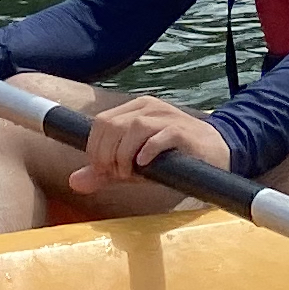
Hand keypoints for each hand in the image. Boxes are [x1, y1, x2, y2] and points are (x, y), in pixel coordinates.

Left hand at [69, 91, 230, 195]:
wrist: (214, 153)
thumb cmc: (170, 158)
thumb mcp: (133, 165)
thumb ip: (105, 172)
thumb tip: (74, 182)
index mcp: (135, 109)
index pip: (100, 122)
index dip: (95, 149)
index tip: (104, 170)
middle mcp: (149, 108)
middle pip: (112, 125)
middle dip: (107, 155)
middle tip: (118, 174)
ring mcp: (167, 117)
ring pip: (133, 128)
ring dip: (124, 156)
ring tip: (130, 174)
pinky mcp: (182, 131)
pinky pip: (159, 136)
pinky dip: (146, 152)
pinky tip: (145, 166)